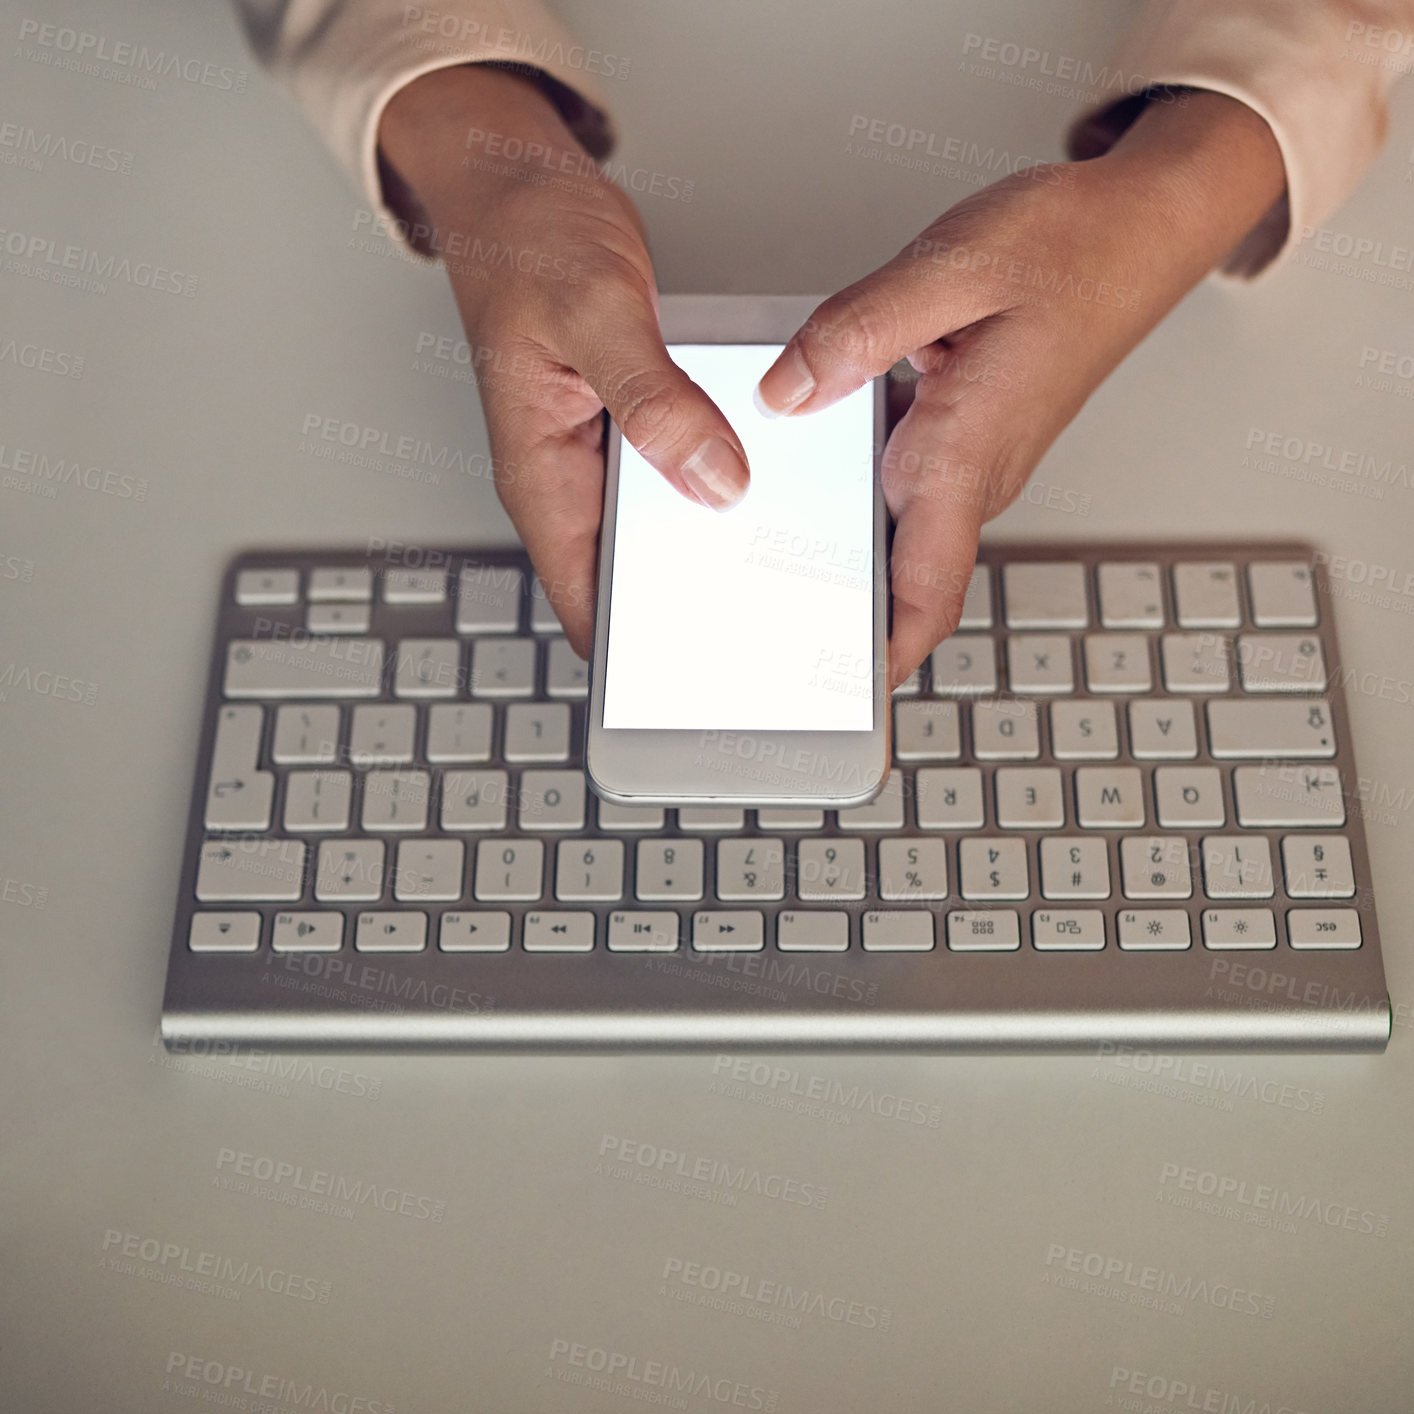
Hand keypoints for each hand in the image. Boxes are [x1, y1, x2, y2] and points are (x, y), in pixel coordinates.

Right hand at [378, 65, 748, 653]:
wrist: (517, 186)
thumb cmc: (530, 238)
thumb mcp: (596, 310)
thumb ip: (653, 400)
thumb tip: (714, 479)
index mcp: (539, 475)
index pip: (585, 602)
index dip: (638, 650)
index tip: (699, 678)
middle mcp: (566, 480)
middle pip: (630, 580)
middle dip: (691, 609)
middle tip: (768, 627)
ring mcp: (597, 457)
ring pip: (657, 531)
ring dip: (708, 546)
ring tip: (780, 564)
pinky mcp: (626, 427)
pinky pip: (673, 477)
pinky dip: (714, 484)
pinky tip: (764, 486)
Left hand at [755, 89, 1285, 685]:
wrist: (1142, 227)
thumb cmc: (1074, 248)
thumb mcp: (951, 267)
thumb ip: (855, 333)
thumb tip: (785, 393)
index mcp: (967, 452)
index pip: (924, 594)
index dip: (881, 659)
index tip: (833, 701)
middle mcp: (976, 473)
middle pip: (902, 580)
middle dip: (840, 616)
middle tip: (764, 632)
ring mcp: (976, 460)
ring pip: (899, 531)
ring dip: (844, 553)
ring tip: (769, 559)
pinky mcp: (969, 435)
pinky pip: (904, 481)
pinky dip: (858, 489)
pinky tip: (809, 461)